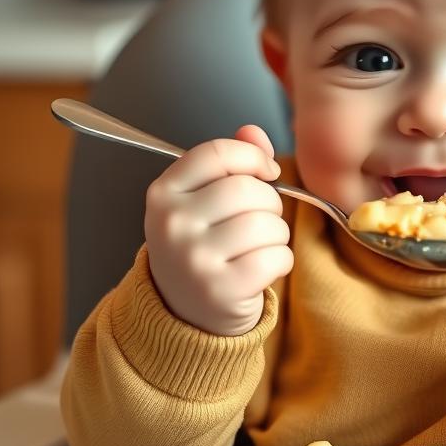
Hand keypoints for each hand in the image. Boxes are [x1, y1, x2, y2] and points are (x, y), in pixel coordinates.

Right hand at [144, 125, 292, 335]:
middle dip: (269, 203)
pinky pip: (276, 257)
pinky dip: (282, 260)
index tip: (266, 171)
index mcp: (163, 193)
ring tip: (260, 246)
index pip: (217, 153)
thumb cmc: (201, 247)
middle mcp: (172, 223)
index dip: (252, 157)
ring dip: (277, 234)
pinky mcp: (221, 289)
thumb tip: (254, 132)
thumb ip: (229, 162)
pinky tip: (263, 268)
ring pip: (267, 224)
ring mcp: (193, 258)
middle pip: (248, 189)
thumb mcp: (202, 201)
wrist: (184, 313)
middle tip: (260, 221)